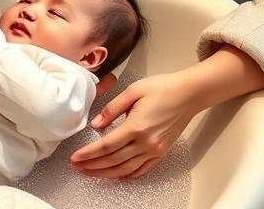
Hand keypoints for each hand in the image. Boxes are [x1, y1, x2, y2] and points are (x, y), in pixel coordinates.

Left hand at [70, 71, 202, 178]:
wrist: (189, 94)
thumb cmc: (162, 88)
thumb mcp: (132, 91)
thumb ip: (111, 109)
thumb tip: (95, 125)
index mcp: (136, 126)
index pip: (106, 146)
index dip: (88, 154)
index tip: (74, 158)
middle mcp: (146, 142)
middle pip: (113, 160)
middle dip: (92, 166)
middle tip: (76, 167)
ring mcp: (155, 149)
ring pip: (126, 169)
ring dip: (106, 173)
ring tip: (90, 173)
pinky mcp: (161, 152)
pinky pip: (142, 169)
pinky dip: (128, 175)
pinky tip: (117, 176)